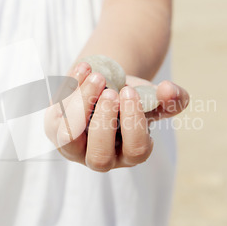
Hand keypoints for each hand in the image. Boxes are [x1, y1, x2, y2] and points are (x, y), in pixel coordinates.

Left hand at [45, 61, 188, 171]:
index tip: (131, 92)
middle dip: (105, 122)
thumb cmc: (131, 98)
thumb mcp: (153, 96)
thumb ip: (171, 97)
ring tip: (98, 77)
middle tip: (112, 92)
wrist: (104, 86)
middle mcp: (101, 157)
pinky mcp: (55, 129)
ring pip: (69, 138)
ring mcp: (74, 147)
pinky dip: (69, 89)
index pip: (136, 150)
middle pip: (100, 156)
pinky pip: (56, 115)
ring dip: (83, 105)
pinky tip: (85, 68)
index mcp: (130, 154)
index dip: (133, 122)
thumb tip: (170, 90)